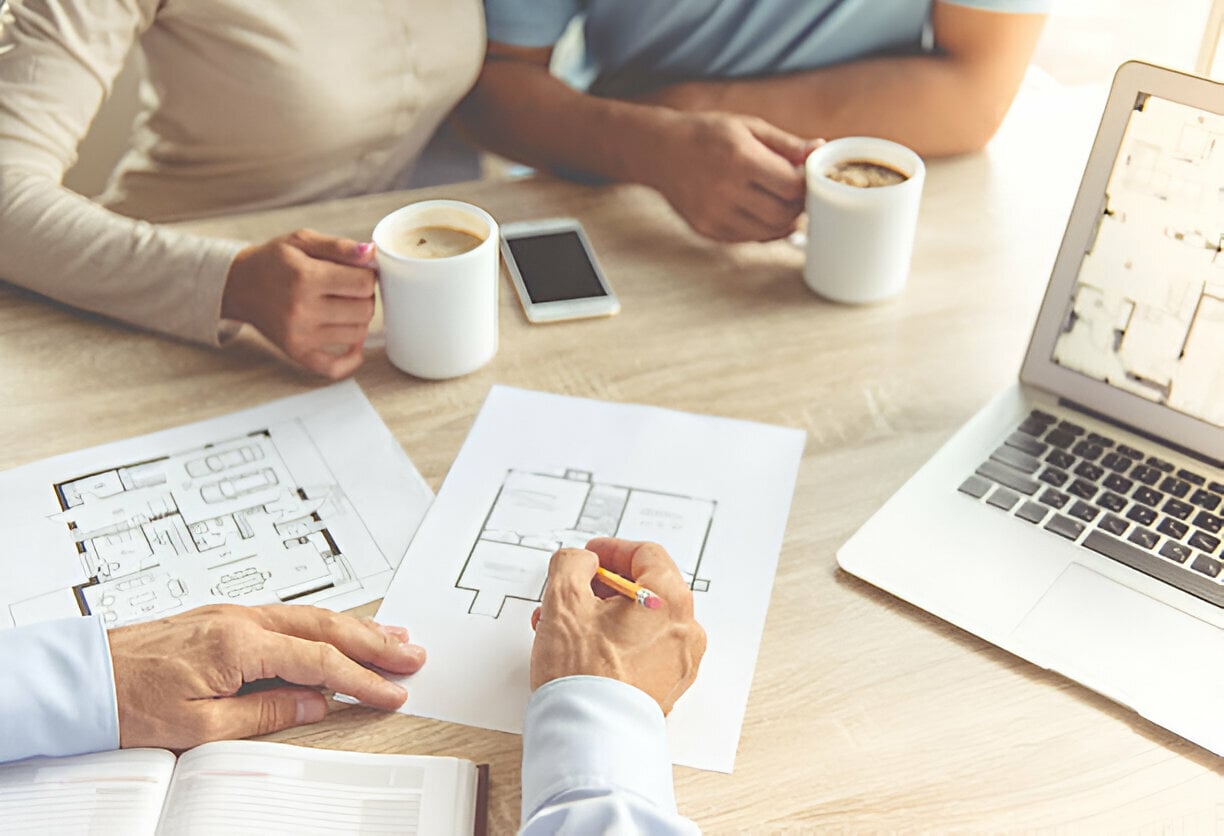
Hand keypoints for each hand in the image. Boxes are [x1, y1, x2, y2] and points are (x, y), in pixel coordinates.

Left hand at [108, 604, 424, 749]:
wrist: (81, 677)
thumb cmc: (127, 700)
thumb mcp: (198, 725)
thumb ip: (264, 712)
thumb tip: (314, 705)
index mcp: (239, 644)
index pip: (320, 660)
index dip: (363, 679)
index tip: (393, 691)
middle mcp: (242, 619)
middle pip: (327, 626)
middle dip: (375, 641)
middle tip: (412, 653)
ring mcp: (234, 614)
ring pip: (311, 615)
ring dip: (356, 627)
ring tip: (392, 636)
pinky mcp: (224, 617)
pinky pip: (289, 616)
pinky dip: (323, 624)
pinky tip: (336, 629)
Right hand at [222, 230, 376, 378]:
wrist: (239, 285)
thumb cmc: (273, 261)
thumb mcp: (302, 241)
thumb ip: (339, 246)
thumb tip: (371, 254)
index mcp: (306, 277)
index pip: (364, 283)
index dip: (368, 275)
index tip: (358, 272)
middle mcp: (303, 310)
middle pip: (365, 310)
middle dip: (364, 297)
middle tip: (350, 289)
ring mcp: (300, 335)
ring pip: (358, 334)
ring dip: (358, 320)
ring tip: (343, 306)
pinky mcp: (297, 353)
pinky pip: (336, 367)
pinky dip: (351, 357)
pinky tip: (350, 342)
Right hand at [529, 538, 706, 713]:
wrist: (590, 737)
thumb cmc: (583, 675)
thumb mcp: (564, 600)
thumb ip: (572, 564)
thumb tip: (582, 563)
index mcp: (670, 601)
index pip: (646, 554)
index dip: (611, 550)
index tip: (589, 556)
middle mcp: (685, 630)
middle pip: (645, 589)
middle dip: (601, 588)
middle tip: (573, 592)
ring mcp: (679, 662)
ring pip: (640, 622)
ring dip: (602, 616)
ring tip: (563, 626)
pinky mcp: (667, 688)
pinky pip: (643, 650)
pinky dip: (615, 642)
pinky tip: (581, 650)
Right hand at [647, 112, 817, 242]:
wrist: (660, 152)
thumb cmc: (707, 134)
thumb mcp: (747, 127)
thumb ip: (785, 143)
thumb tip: (820, 149)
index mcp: (740, 158)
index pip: (793, 186)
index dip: (807, 185)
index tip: (807, 179)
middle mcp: (726, 190)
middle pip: (784, 214)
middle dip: (797, 206)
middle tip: (796, 194)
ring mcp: (714, 215)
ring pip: (768, 232)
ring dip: (782, 221)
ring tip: (780, 203)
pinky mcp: (707, 230)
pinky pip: (747, 238)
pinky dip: (761, 229)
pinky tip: (758, 211)